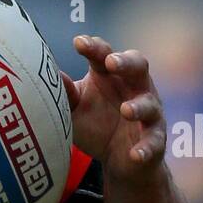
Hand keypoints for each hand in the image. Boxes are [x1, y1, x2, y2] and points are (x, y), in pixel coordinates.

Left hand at [60, 35, 166, 182]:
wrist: (118, 160)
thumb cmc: (96, 124)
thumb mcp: (74, 109)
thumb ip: (65, 94)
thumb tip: (47, 75)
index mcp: (111, 76)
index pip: (104, 55)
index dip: (94, 48)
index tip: (79, 42)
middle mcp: (134, 88)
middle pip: (137, 66)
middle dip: (126, 62)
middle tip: (111, 62)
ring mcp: (148, 113)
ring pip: (149, 104)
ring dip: (139, 106)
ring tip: (126, 110)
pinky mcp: (155, 139)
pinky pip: (154, 142)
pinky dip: (145, 148)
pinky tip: (135, 154)